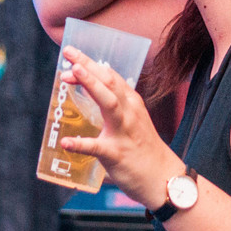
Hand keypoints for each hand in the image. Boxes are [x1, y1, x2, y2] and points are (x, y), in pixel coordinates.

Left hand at [58, 46, 181, 207]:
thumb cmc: (144, 149)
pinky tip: (66, 143)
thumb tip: (89, 102)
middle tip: (69, 52)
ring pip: (108, 104)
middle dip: (88, 66)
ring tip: (70, 74)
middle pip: (109, 82)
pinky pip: (97, 147)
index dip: (92, 65)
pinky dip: (81, 144)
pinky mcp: (117, 154)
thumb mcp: (133, 121)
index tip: (73, 58)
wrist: (164, 178)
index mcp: (131, 103)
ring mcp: (124, 132)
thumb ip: (115, 110)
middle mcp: (130, 112)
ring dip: (90, 85)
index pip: (111, 77)